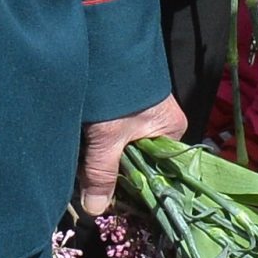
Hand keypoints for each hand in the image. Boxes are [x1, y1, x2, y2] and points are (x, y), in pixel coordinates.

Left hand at [75, 94, 187, 214]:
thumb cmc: (118, 93)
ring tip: (86, 167)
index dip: (135, 187)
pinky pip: (116, 135)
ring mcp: (144, 115)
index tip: (111, 199)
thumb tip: (94, 211)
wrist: (107, 46)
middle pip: (138, 161)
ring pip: (124, 148)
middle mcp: (162, 125)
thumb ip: (102, 174)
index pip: (158, 171)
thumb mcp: (108, 138)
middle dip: (114, 172)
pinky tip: (86, 148)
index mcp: (171, 132)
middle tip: (91, 184)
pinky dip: (101, 143)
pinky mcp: (126, 108)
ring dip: (105, 157)